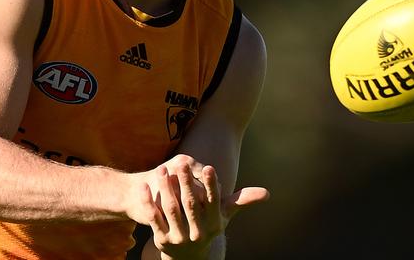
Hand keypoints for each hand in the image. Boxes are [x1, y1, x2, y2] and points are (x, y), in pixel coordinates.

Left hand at [137, 155, 269, 258]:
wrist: (188, 258)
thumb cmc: (208, 227)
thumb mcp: (224, 216)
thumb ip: (242, 201)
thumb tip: (267, 193)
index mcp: (213, 223)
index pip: (213, 201)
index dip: (212, 184)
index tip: (210, 167)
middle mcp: (198, 232)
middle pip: (191, 203)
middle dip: (186, 182)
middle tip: (182, 163)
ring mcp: (179, 237)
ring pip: (171, 209)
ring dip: (166, 188)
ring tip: (162, 169)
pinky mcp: (162, 240)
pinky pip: (154, 218)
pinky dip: (148, 202)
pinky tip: (146, 186)